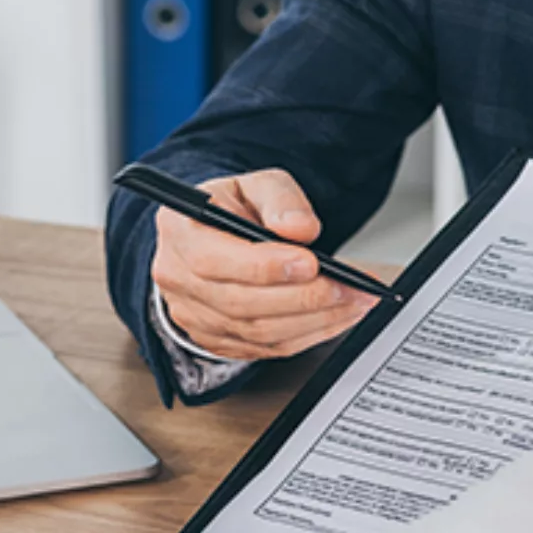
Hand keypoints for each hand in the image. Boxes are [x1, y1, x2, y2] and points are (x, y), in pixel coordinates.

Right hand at [150, 168, 376, 359]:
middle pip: (241, 303)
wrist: (212, 235)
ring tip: (354, 302)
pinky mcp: (216, 340)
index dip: (266, 267)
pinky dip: (308, 335)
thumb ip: (280, 199)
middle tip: (350, 287)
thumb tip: (301, 229)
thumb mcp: (255, 184)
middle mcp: (178, 278)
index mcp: (180, 231)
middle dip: (305, 298)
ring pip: (258, 332)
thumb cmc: (232, 208)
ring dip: (314, 320)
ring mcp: (193, 316)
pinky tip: (336, 318)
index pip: (214, 260)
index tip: (312, 262)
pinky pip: (266, 348)